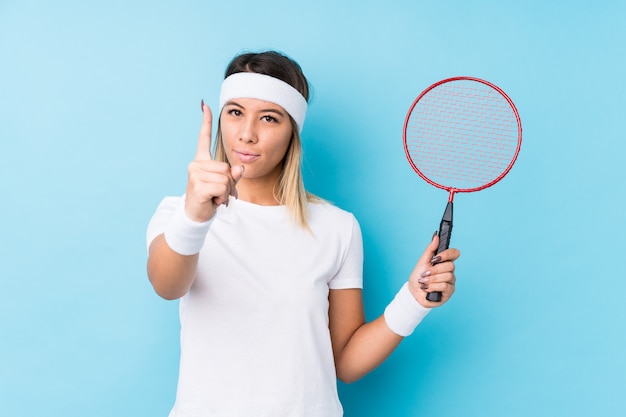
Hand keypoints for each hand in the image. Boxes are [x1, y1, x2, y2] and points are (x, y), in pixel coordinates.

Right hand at [184, 102, 244, 221]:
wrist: (196, 215)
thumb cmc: (210, 198)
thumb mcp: (224, 185)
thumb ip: (233, 175)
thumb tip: (239, 167)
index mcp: (202, 161)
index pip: (204, 138)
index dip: (206, 122)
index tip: (205, 105)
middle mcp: (196, 164)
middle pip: (227, 167)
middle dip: (229, 183)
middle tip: (219, 192)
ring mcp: (195, 174)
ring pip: (227, 178)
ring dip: (226, 191)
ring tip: (215, 196)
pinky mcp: (197, 185)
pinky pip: (222, 187)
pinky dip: (222, 197)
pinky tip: (212, 200)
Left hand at [407, 233, 459, 307]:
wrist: (413, 292)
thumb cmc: (418, 277)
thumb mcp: (422, 261)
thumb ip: (430, 249)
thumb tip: (436, 236)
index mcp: (444, 262)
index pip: (455, 253)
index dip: (448, 254)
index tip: (436, 257)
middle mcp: (450, 271)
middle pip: (451, 266)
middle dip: (435, 270)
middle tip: (425, 273)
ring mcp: (451, 282)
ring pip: (447, 276)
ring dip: (432, 279)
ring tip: (424, 282)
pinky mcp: (449, 292)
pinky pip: (445, 286)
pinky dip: (433, 286)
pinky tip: (427, 288)